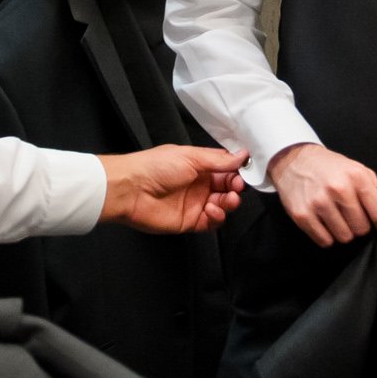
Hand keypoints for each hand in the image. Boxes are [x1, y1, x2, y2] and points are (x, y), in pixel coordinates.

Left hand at [100, 145, 247, 232]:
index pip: (226, 168)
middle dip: (236, 188)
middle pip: (227, 188)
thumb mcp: (191, 157)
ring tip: (228, 199)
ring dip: (229, 203)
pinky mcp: (189, 221)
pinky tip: (212, 210)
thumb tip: (242, 155)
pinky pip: (211, 222)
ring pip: (222, 206)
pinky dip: (217, 217)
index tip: (245, 172)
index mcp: (198, 165)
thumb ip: (219, 160)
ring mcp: (194, 203)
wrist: (130, 189)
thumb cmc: (154, 167)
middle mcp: (198, 184)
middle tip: (236, 187)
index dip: (237, 171)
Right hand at [266, 142, 376, 246]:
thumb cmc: (328, 167)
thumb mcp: (357, 168)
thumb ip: (373, 189)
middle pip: (362, 229)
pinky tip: (324, 222)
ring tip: (336, 218)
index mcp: (356, 177)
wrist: (294, 161)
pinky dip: (326, 236)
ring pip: (344, 237)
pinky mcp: (303, 214)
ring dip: (342, 231)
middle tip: (351, 217)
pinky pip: (324, 240)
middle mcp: (338, 189)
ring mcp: (319, 202)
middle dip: (359, 226)